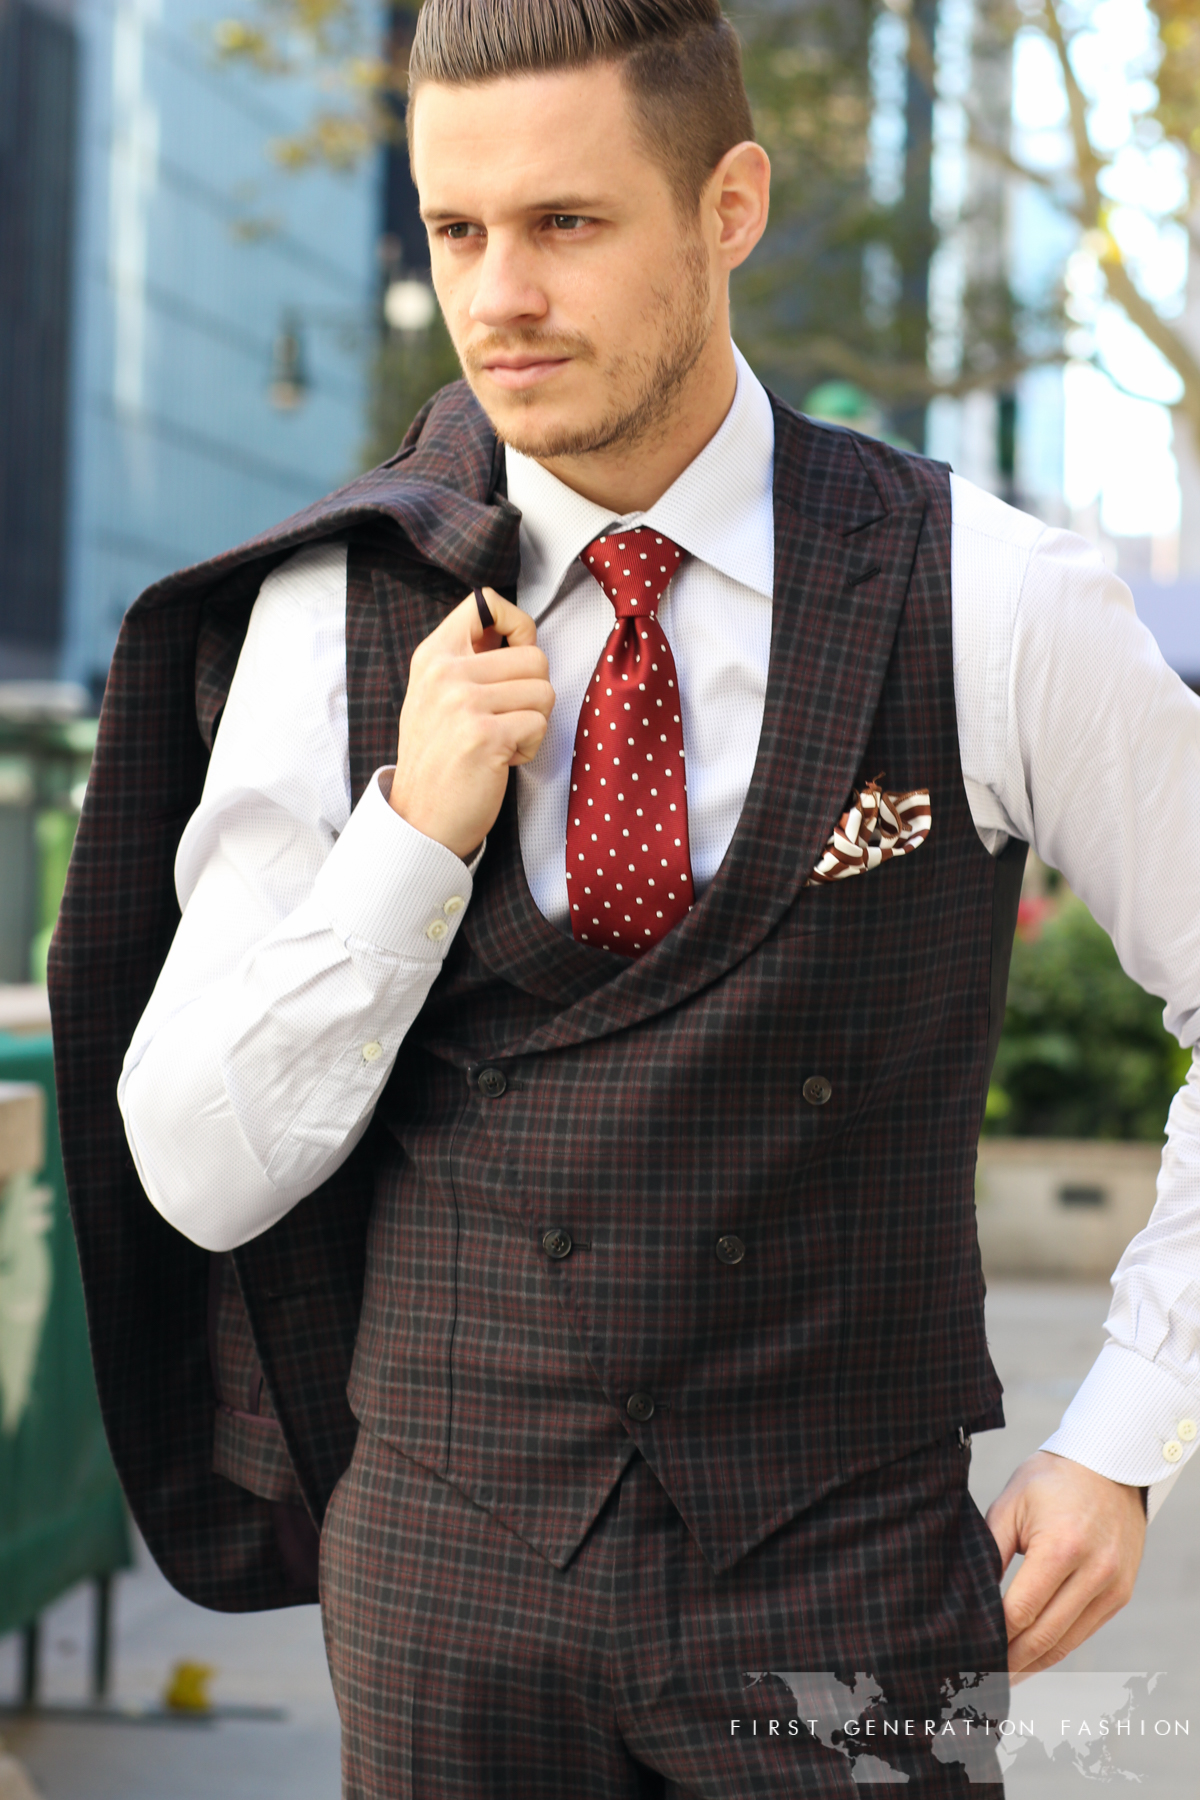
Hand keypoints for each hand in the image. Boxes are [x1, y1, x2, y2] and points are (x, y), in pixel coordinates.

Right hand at [389, 587, 553, 860]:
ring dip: (532, 723)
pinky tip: (500, 761)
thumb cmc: (439, 758)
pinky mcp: (485, 735)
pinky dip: (529, 748)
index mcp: (433, 655)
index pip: (484, 603)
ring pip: (544, 691)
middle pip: (534, 656)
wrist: (419, 818)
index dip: (517, 623)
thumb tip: (518, 630)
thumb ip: (469, 659)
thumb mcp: (436, 695)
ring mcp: (463, 703)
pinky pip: (540, 725)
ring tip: (500, 742)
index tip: (516, 650)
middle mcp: (445, 672)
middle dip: (533, 694)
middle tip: (505, 720)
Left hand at [985, 1449, 1145, 1674]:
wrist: (1109, 1466)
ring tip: (1000, 1675)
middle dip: (1008, 1660)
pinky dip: (1057, 1649)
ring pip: (1066, 1643)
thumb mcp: (1011, 1504)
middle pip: (1044, 1636)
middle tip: (977, 1673)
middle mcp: (1093, 1572)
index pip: (1020, 1610)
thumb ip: (990, 1551)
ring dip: (1032, 1664)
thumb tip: (967, 1596)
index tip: (966, 1646)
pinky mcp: (1121, 1595)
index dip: (992, 1634)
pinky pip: (1084, 1633)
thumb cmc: (1051, 1481)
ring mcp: (1112, 1587)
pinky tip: (1032, 1658)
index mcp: (1061, 1547)